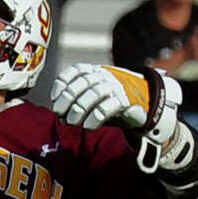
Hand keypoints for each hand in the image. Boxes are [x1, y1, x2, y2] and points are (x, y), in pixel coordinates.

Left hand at [51, 63, 182, 172]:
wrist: (143, 104)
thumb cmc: (111, 101)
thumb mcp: (93, 96)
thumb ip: (76, 102)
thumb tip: (59, 116)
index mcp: (94, 71)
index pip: (74, 71)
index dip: (61, 84)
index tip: (54, 99)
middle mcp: (104, 76)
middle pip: (80, 84)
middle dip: (67, 101)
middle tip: (61, 115)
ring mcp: (116, 87)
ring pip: (92, 96)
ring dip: (78, 111)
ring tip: (73, 122)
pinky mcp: (125, 101)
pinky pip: (106, 109)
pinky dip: (94, 119)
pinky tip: (88, 127)